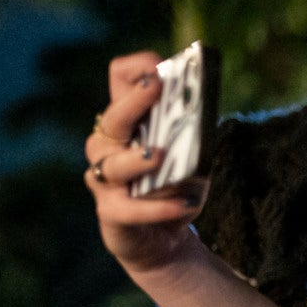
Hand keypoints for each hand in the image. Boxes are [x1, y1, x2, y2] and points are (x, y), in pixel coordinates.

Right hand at [84, 53, 206, 276]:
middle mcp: (109, 146)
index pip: (119, 81)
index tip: (157, 65)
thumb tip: (201, 119)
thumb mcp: (194, 157)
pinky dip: (158, 206)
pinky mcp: (111, 212)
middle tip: (156, 86)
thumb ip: (194, 137)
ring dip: (139, 158)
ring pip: (114, 164)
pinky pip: (129, 208)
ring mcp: (105, 179)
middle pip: (113, 118)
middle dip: (134, 100)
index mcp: (129, 122)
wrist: (165, 241)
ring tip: (160, 156)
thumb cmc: (177, 188)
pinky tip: (184, 204)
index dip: (135, 69)